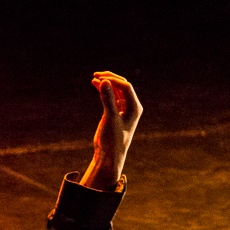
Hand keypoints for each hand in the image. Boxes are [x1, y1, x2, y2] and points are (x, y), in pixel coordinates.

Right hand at [81, 71, 142, 190]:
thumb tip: (104, 82)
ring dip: (106, 83)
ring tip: (94, 78)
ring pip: (116, 90)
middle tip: (96, 74)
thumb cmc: (112, 139)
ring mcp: (123, 109)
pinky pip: (110, 97)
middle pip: (122, 86)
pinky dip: (103, 90)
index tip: (99, 80)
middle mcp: (131, 107)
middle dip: (110, 79)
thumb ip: (108, 99)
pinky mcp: (114, 112)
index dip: (113, 81)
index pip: (126, 87)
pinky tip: (95, 85)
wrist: (109, 155)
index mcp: (135, 108)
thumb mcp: (110, 118)